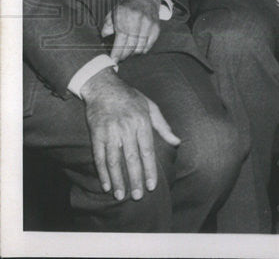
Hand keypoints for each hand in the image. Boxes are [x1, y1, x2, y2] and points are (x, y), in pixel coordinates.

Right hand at [79, 68, 179, 201]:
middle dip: (135, 179)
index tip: (153, 185)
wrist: (104, 87)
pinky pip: (99, 156)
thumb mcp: (151, 107)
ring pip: (114, 161)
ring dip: (118, 180)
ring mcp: (110, 132)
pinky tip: (107, 185)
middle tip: (139, 196)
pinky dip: (102, 172)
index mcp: (142, 122)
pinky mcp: (96, 134)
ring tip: (121, 196)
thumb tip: (177, 142)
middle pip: (132, 159)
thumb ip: (163, 126)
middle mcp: (126, 128)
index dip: (150, 170)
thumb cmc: (131, 98)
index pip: (148, 151)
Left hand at [107, 0, 160, 61]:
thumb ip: (107, 28)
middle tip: (119, 59)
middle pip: (131, 47)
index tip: (113, 61)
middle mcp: (138, 22)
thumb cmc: (126, 8)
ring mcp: (148, 25)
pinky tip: (136, 49)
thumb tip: (103, 43)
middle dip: (124, 56)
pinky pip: (148, 46)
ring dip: (132, 54)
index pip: (121, 41)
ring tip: (127, 54)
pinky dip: (141, 50)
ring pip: (140, 48)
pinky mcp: (156, 29)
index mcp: (124, 18)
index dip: (117, 54)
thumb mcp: (113, 14)